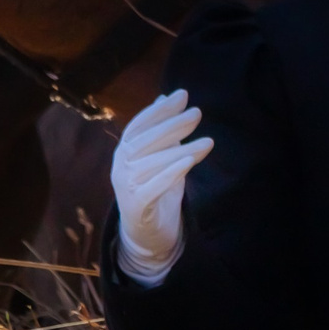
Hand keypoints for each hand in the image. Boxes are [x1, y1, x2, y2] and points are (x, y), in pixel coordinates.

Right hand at [110, 90, 214, 277]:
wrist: (146, 234)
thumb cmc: (154, 189)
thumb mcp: (159, 156)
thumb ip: (161, 130)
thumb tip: (165, 97)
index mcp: (124, 152)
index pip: (139, 125)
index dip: (160, 110)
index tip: (182, 95)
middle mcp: (120, 167)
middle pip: (144, 141)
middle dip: (172, 125)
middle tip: (198, 113)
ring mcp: (125, 187)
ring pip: (151, 163)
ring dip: (180, 149)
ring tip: (208, 141)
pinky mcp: (136, 207)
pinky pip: (153, 188)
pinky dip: (170, 173)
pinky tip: (189, 161)